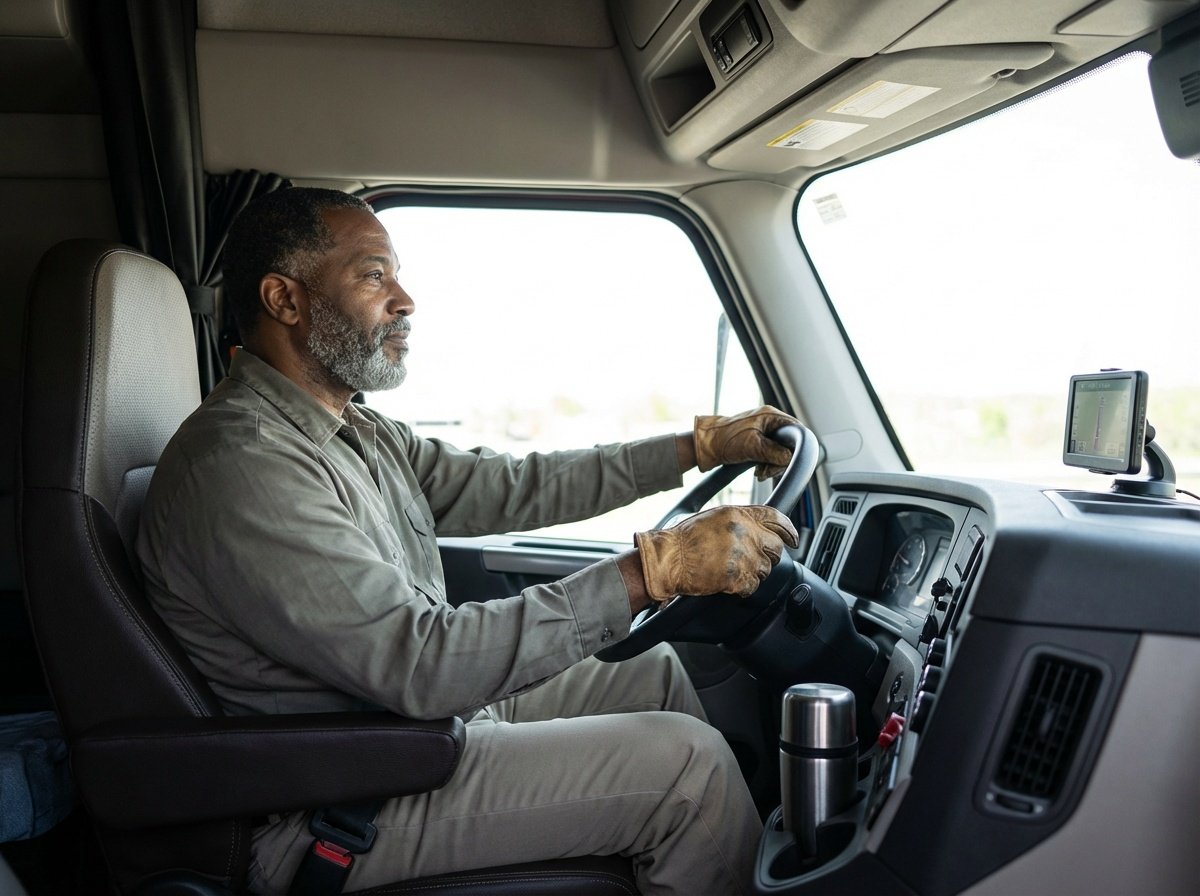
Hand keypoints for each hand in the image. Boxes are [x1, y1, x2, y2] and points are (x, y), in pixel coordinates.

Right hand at [635, 505, 799, 601]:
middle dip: (768, 555)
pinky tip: (729, 582)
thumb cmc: (682, 540)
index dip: (788, 530)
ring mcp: (741, 555)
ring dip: (754, 572)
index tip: (793, 538)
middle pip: (776, 547)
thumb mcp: (712, 518)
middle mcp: (743, 532)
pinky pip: (752, 586)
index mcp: (737, 514)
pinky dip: (743, 587)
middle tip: (753, 560)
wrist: (667, 559)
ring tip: (733, 570)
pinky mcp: (736, 576)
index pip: (775, 518)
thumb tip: (759, 529)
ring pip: (765, 569)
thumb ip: (739, 521)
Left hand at [693, 405, 798, 479]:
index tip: (792, 461)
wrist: (706, 445)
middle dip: (780, 460)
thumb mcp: (753, 447)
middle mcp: (768, 421)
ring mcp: (763, 431)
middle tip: (768, 472)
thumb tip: (790, 458)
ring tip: (760, 474)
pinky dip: (766, 464)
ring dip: (772, 465)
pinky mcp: (757, 441)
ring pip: (779, 451)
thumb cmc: (726, 440)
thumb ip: (775, 452)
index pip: (795, 429)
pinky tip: (758, 472)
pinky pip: (770, 454)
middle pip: (788, 443)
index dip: (797, 446)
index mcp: (770, 415)